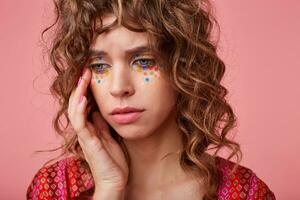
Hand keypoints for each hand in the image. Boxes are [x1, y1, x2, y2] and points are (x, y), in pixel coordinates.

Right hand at [67, 67, 128, 191]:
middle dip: (80, 87)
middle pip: (76, 105)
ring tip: (83, 78)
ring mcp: (85, 136)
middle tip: (86, 71)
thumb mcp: (110, 138)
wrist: (115, 182)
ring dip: (78, 94)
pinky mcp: (88, 143)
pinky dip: (80, 110)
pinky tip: (82, 98)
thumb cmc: (113, 161)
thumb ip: (102, 125)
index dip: (85, 90)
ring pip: (75, 111)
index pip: (83, 105)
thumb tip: (99, 111)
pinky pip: (80, 124)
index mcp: (90, 129)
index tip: (91, 75)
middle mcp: (85, 131)